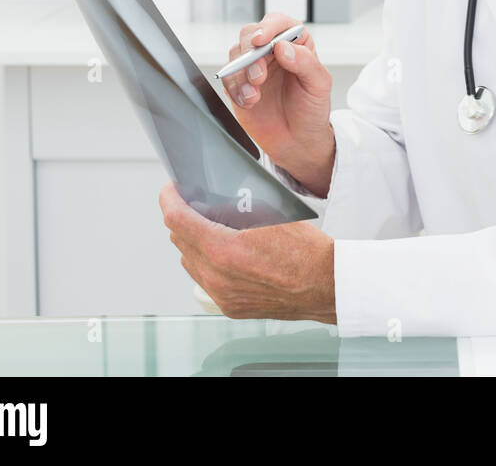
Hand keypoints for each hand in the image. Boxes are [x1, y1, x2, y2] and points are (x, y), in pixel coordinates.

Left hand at [160, 182, 335, 322]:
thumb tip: (215, 200)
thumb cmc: (307, 251)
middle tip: (195, 202)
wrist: (326, 285)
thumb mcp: (271, 214)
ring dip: (193, 241)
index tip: (171, 189)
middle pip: (179, 240)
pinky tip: (225, 252)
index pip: (177, 219)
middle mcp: (216, 276)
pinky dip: (207, 262)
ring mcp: (222, 294)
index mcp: (223, 249)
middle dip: (183, 217)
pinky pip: (205, 279)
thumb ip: (235, 208)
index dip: (169, 198)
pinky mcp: (230, 306)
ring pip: (189, 261)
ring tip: (211, 227)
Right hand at [221, 12, 334, 195]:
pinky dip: (236, 89)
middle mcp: (271, 51)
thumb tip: (282, 47)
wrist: (297, 140)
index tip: (262, 41)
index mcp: (295, 43)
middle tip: (259, 76)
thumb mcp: (319, 85)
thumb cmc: (311, 109)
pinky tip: (250, 102)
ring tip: (255, 94)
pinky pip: (227, 78)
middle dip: (251, 54)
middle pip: (250, 34)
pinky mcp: (238, 84)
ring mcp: (253, 66)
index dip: (268, 27)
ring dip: (242, 74)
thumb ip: (305, 62)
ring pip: (235, 55)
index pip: (278, 23)